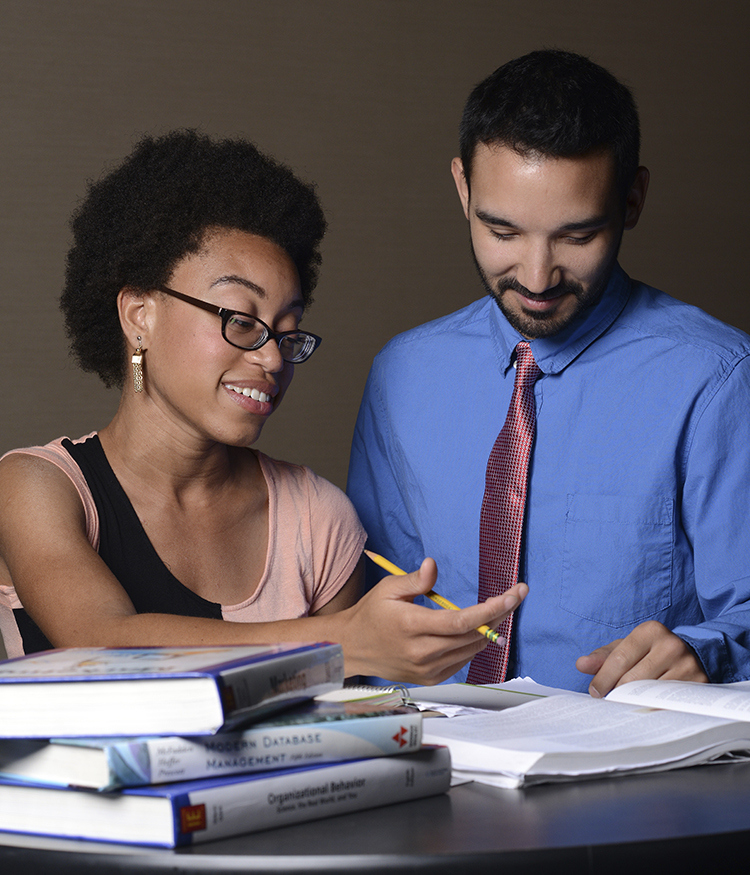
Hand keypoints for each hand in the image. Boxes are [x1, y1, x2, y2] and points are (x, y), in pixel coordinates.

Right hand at [340, 558, 527, 684]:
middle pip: (473, 635)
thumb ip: (416, 580)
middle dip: (499, 614)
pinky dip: (474, 644)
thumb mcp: (389, 588)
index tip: (513, 596)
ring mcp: (427, 669)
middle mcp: (422, 652)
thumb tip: (434, 565)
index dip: (491, 609)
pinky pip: (463, 660)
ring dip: (490, 629)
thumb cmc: (372, 614)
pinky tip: (475, 629)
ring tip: (498, 609)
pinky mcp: (430, 678)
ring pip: (472, 649)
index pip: (461, 621)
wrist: (353, 648)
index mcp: (411, 626)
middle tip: (515, 595)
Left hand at [576, 620, 707, 697]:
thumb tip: (582, 665)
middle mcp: (671, 645)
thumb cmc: (653, 651)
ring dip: (633, 702)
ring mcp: (687, 665)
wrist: (695, 654)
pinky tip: (643, 709)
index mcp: (650, 631)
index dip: (603, 678)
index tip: (595, 692)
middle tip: (609, 701)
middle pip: (633, 678)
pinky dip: (652, 708)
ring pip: (650, 693)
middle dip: (616, 692)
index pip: (620, 658)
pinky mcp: (699, 684)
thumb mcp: (627, 647)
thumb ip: (603, 656)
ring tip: (624, 705)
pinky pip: (668, 703)